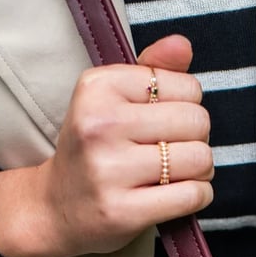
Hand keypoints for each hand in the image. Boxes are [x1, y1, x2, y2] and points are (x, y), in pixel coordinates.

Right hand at [0, 35, 212, 256]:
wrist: (54, 208)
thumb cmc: (93, 150)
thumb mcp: (111, 100)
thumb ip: (151, 69)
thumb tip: (183, 45)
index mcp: (98, 87)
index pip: (186, 87)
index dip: (187, 107)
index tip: (166, 123)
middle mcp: (101, 124)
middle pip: (197, 122)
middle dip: (197, 139)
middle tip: (176, 150)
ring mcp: (110, 170)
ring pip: (199, 159)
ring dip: (201, 170)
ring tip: (179, 174)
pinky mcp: (123, 211)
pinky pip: (192, 195)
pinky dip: (199, 195)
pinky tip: (180, 194)